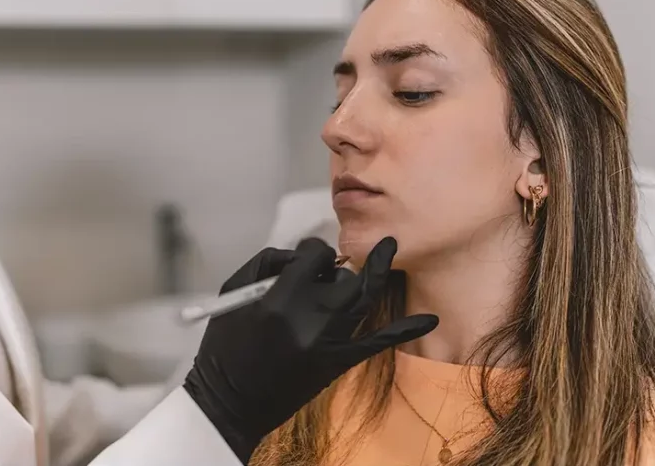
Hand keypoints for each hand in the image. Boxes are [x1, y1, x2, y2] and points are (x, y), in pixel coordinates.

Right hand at [184, 236, 437, 462]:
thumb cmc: (224, 344)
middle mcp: (311, 319)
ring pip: (362, 297)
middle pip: (343, 276)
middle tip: (319, 275)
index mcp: (280, 300)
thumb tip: (302, 253)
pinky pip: (377, 342)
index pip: (315, 255)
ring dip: (364, 280)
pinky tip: (430, 319)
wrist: (230, 402)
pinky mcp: (338, 363)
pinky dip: (405, 328)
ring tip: (384, 256)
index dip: (311, 251)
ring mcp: (329, 343)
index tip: (304, 259)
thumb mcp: (233, 291)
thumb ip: (269, 262)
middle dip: (332, 269)